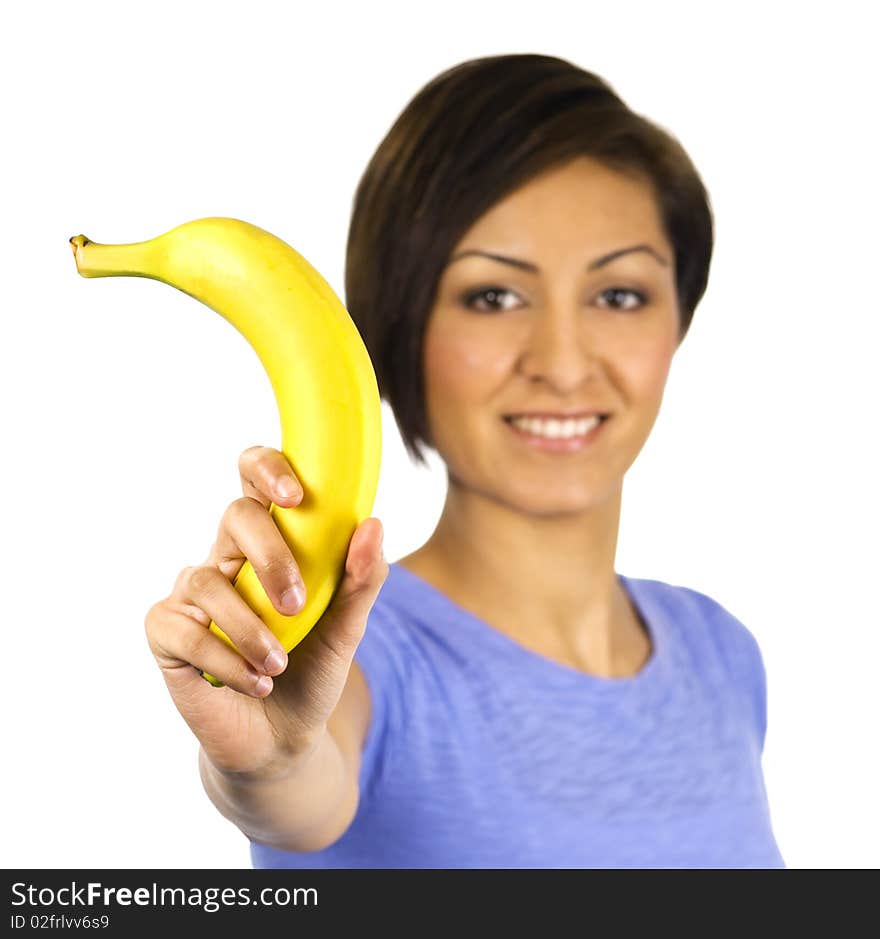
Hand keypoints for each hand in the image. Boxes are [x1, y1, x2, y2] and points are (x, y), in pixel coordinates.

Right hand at [143, 445, 387, 776]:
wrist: (284, 740)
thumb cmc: (313, 670)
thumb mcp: (347, 628)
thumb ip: (362, 579)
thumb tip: (374, 524)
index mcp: (271, 541)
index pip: (255, 478)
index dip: (267, 468)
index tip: (296, 496)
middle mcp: (226, 557)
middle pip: (233, 517)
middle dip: (270, 557)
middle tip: (297, 605)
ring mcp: (192, 594)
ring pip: (205, 580)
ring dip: (249, 627)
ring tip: (279, 664)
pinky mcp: (166, 633)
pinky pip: (182, 628)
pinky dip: (224, 659)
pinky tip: (255, 682)